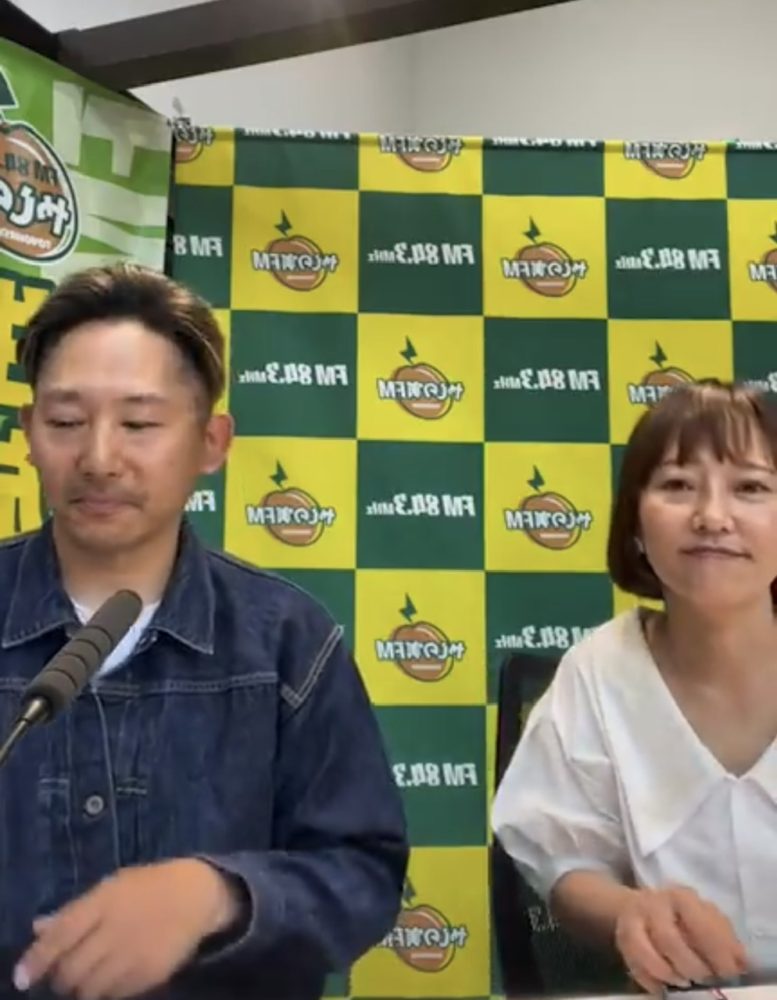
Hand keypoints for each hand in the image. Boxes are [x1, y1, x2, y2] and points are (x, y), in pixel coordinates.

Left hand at [14, 859, 241, 998]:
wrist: (198, 895)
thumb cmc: (148, 886)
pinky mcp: (150, 974)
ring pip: (90, 990)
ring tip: (90, 976)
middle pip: (71, 971)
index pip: (60, 935)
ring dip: (82, 988)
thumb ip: (75, 910)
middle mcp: (116, 929)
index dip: (36, 960)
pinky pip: (115, 996)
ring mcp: (134, 954)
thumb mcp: (112, 885)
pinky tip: (114, 977)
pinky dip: (107, 992)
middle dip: (61, 978)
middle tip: (66, 973)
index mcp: (104, 900)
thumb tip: (39, 928)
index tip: (22, 978)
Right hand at [614, 885, 747, 993]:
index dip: (716, 953)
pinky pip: (632, 963)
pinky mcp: (620, 938)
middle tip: (705, 980)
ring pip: (644, 951)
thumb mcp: (706, 918)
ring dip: (668, 973)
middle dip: (690, 966)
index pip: (699, 924)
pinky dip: (649, 980)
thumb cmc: (681, 917)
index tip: (728, 973)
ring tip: (684, 984)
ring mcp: (633, 920)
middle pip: (669, 939)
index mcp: (682, 897)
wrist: (640, 907)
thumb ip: (724, 938)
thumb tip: (742, 963)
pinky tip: (663, 988)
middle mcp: (653, 904)